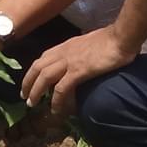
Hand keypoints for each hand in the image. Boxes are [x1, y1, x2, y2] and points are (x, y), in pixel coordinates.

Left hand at [22, 29, 136, 116]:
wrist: (121, 37)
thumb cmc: (111, 39)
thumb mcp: (89, 44)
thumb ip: (80, 52)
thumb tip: (79, 61)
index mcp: (66, 46)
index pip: (43, 58)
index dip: (34, 70)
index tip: (29, 82)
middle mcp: (63, 52)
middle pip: (38, 67)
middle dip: (28, 82)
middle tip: (24, 96)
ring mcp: (69, 61)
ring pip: (44, 77)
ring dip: (36, 91)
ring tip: (32, 104)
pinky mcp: (78, 71)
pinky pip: (61, 88)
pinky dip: (56, 100)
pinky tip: (56, 109)